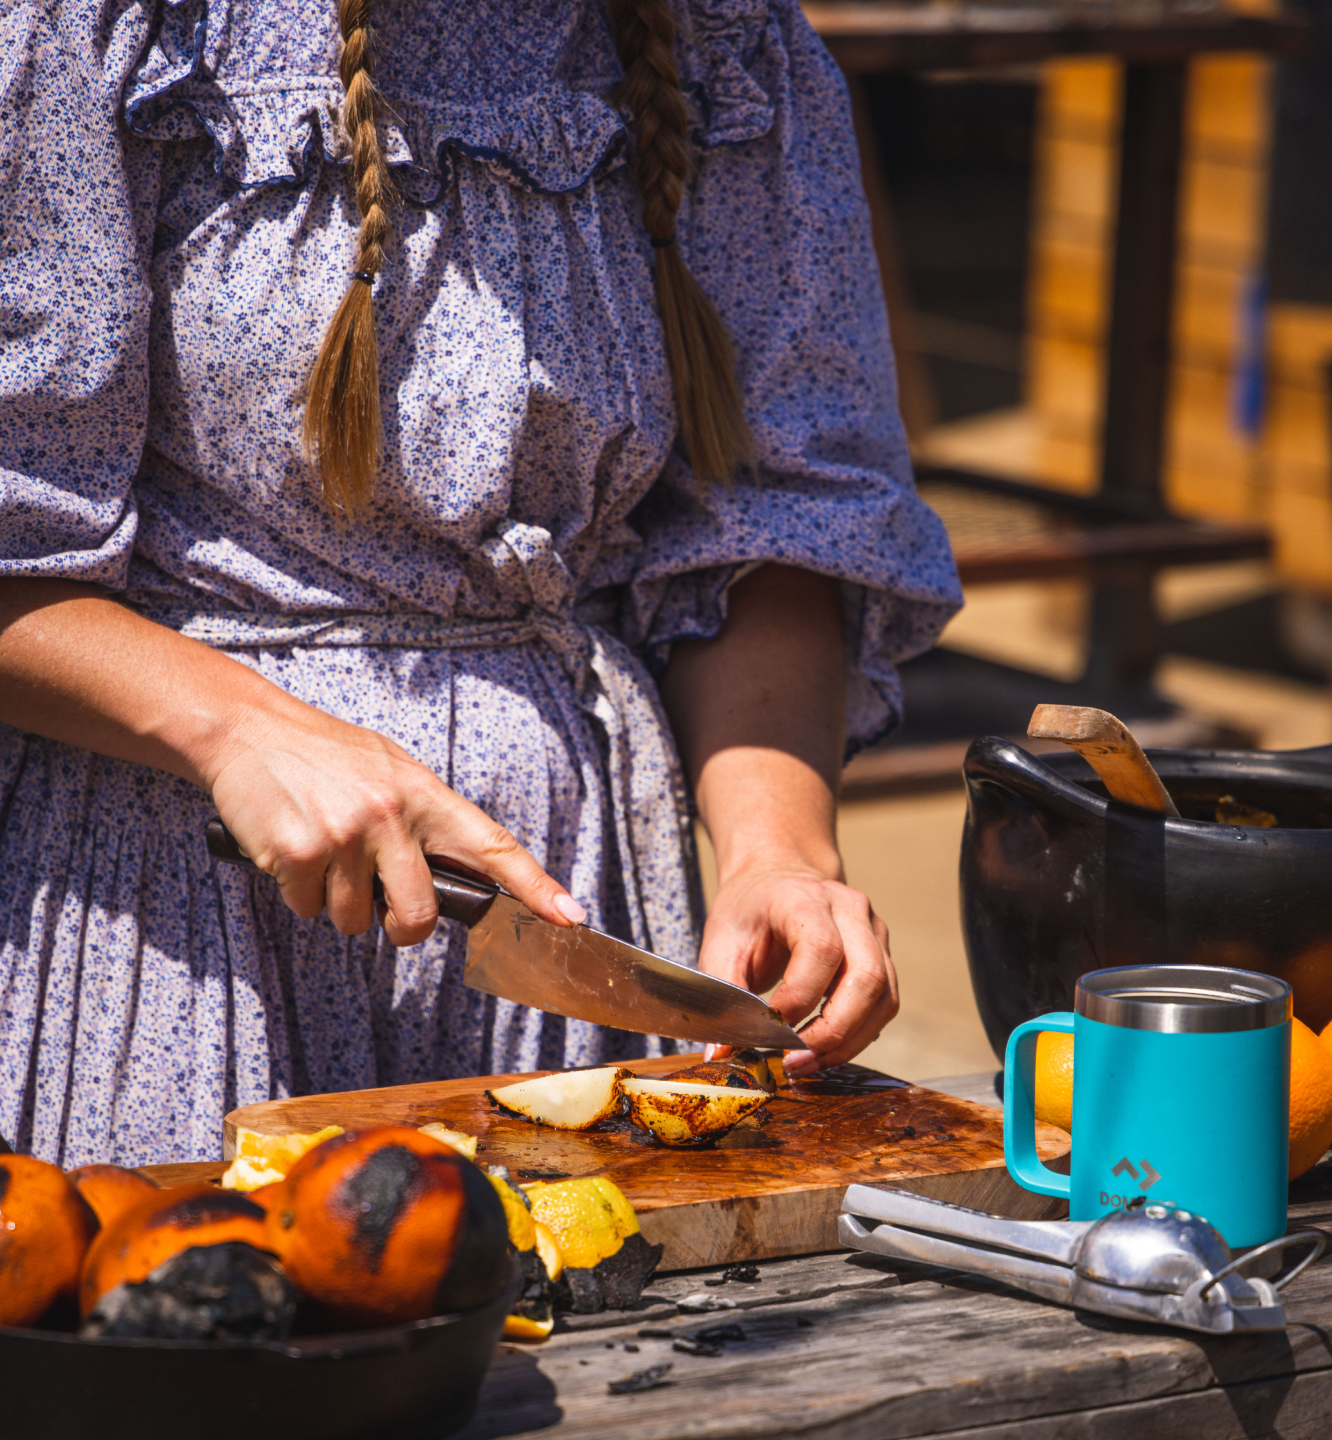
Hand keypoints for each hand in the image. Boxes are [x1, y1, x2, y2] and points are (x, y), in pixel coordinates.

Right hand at [207, 700, 585, 947]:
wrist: (247, 729)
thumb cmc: (325, 756)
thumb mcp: (389, 770)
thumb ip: (424, 819)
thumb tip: (458, 875)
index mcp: (425, 794)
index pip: (492, 845)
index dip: (535, 885)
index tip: (570, 915)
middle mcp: (392, 815)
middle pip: (420, 916)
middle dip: (402, 927)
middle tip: (378, 903)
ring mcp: (345, 836)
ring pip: (355, 920)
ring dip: (336, 902)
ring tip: (321, 848)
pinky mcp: (299, 854)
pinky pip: (308, 909)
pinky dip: (298, 892)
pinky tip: (289, 849)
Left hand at [696, 856, 896, 1076]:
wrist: (775, 880)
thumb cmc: (748, 912)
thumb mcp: (721, 944)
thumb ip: (723, 994)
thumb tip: (721, 1053)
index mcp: (804, 897)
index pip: (822, 948)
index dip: (800, 996)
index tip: (772, 1025)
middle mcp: (849, 908)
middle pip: (866, 976)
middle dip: (833, 1031)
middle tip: (795, 1059)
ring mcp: (873, 929)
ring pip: (883, 996)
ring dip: (850, 1040)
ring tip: (809, 1062)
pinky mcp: (882, 954)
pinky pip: (885, 1003)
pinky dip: (860, 1034)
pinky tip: (826, 1047)